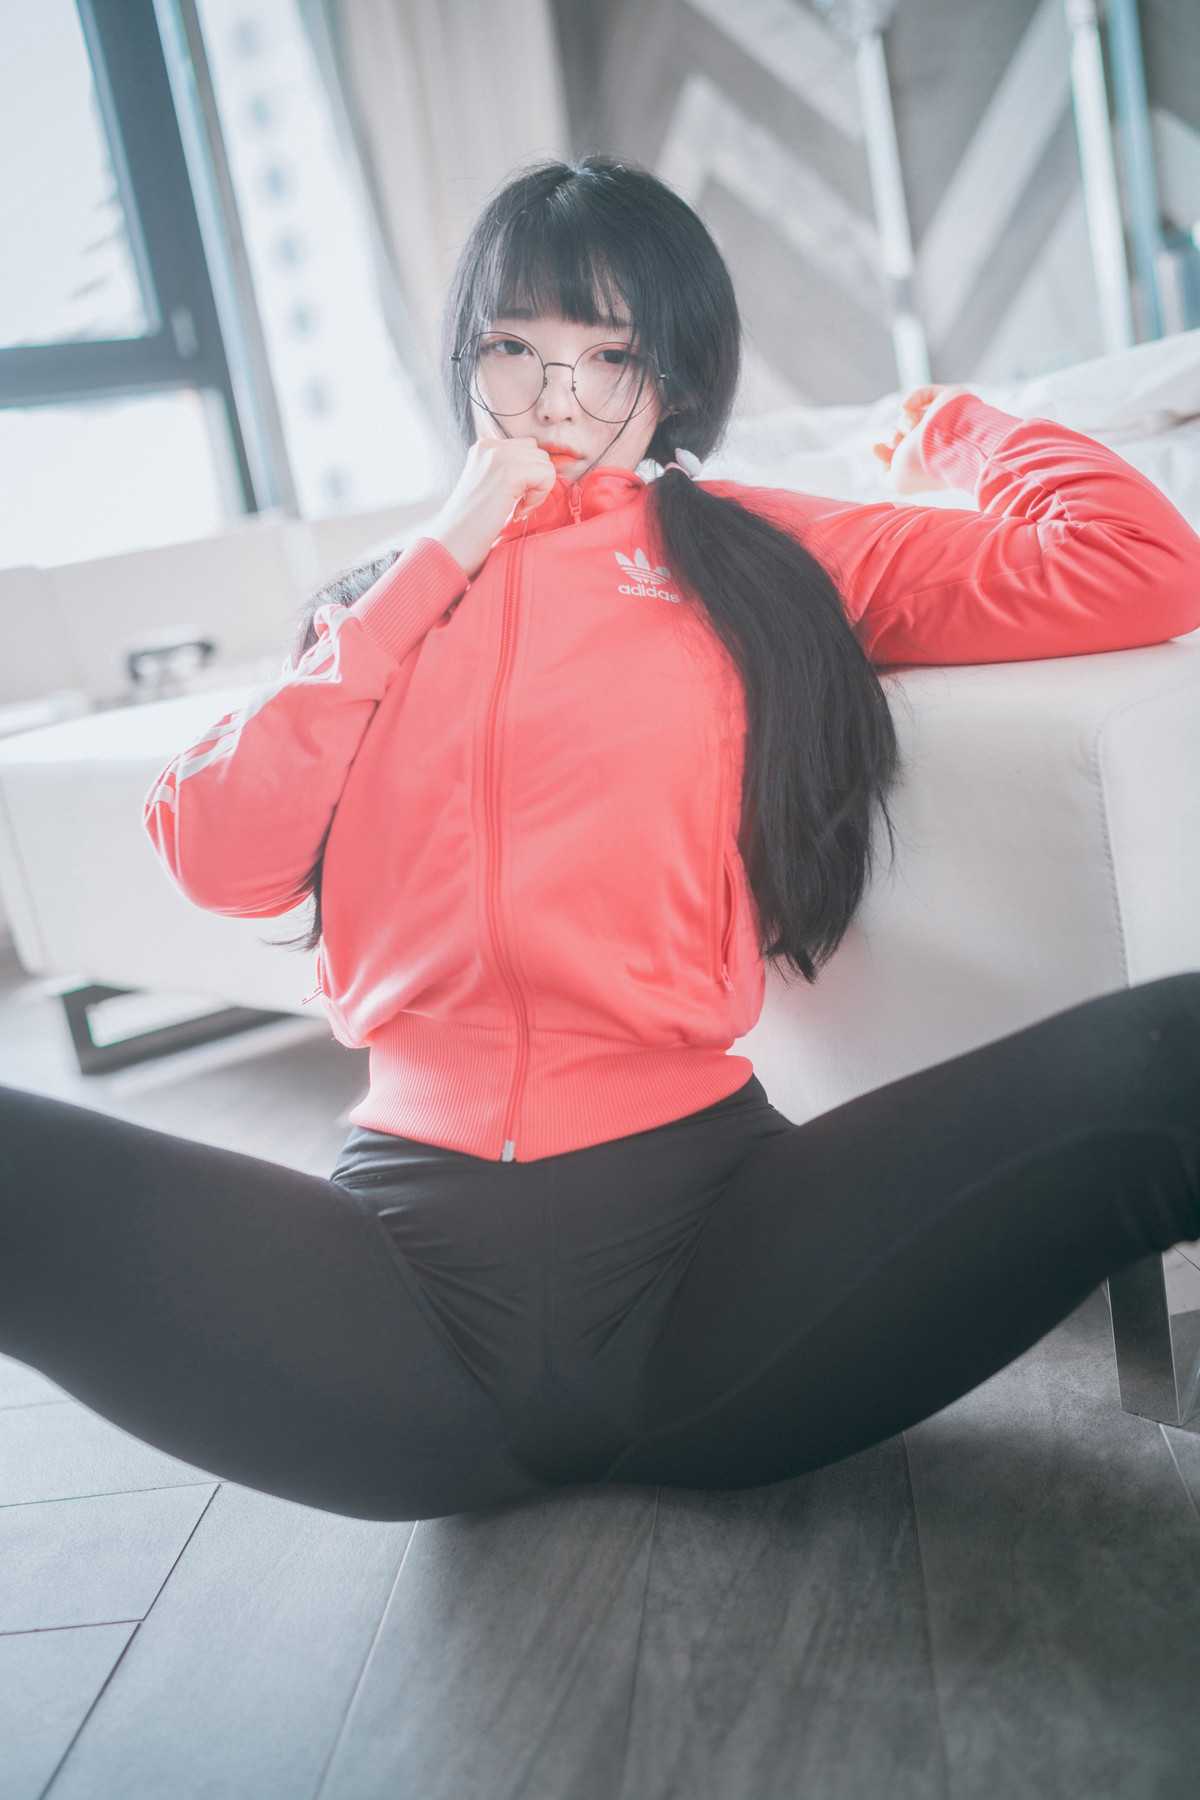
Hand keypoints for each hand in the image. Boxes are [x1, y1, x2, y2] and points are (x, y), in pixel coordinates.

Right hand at [427, 434, 558, 580]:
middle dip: (536, 481)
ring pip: (545, 463)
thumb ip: (509, 471)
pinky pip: (546, 475)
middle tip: (516, 506)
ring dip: (538, 490)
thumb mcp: (489, 486)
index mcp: (484, 447)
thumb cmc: (471, 524)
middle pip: (538, 453)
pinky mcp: (509, 472)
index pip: (527, 448)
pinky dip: (539, 497)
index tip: (511, 499)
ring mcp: (499, 456)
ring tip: (516, 509)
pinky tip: (518, 511)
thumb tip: (543, 468)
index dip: (528, 476)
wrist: (452, 542)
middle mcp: (490, 446)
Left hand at [872, 385, 949, 470]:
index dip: (886, 451)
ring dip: (904, 422)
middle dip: (895, 437)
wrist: (948, 444)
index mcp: (928, 463)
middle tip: (897, 440)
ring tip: (910, 431)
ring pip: (911, 415)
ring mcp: (944, 421)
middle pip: (904, 433)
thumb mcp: (898, 482)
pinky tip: (905, 407)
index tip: (875, 447)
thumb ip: (887, 477)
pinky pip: (926, 393)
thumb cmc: (922, 465)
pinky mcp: (951, 399)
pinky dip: (913, 398)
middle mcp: (936, 443)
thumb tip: (885, 458)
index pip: (903, 454)